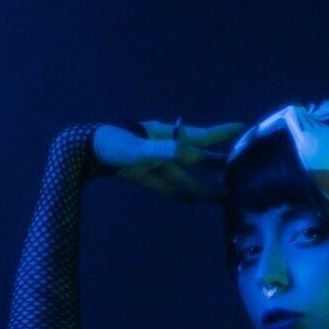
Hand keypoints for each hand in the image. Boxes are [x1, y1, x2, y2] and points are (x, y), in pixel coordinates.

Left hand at [92, 119, 245, 202]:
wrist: (83, 149)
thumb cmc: (111, 144)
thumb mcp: (138, 148)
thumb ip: (163, 150)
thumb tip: (186, 149)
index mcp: (167, 136)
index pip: (202, 135)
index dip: (223, 133)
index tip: (245, 127)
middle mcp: (164, 147)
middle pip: (197, 158)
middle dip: (218, 165)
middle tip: (241, 172)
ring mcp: (154, 161)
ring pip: (183, 175)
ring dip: (201, 186)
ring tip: (220, 197)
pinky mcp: (142, 173)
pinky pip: (165, 185)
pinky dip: (178, 193)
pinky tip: (191, 202)